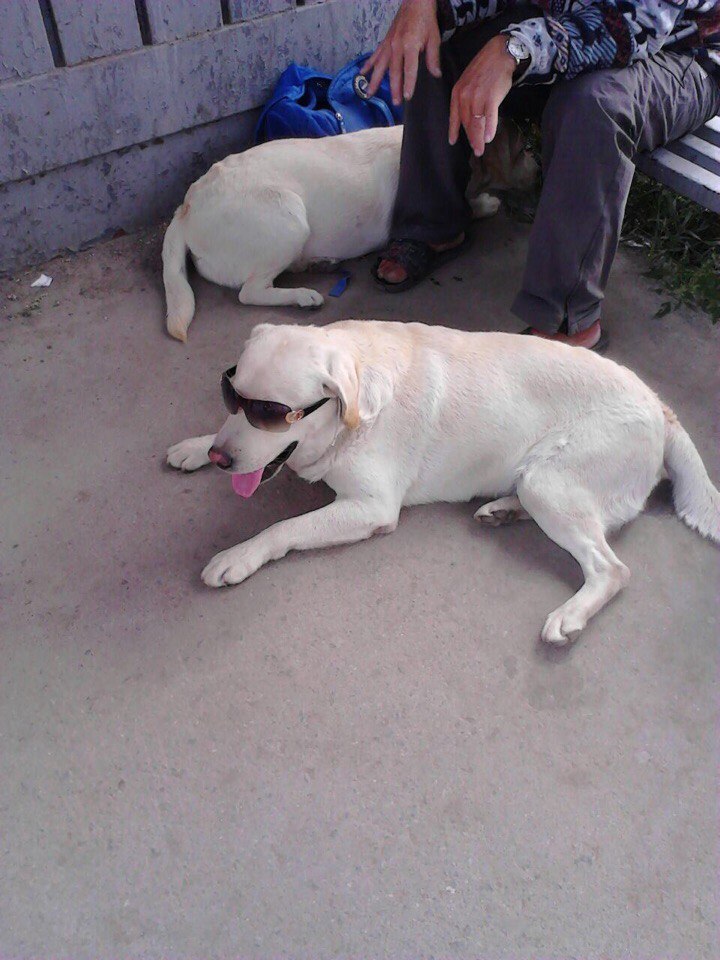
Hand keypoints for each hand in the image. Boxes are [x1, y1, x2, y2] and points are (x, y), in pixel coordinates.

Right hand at [362, 0, 440, 104]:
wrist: (415, 2)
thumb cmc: (426, 19)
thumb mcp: (434, 38)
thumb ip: (433, 57)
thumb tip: (435, 74)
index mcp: (410, 45)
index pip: (409, 69)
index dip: (408, 84)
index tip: (407, 97)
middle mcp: (397, 46)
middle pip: (394, 71)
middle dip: (394, 88)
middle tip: (395, 102)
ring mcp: (389, 44)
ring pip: (380, 66)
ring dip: (375, 81)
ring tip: (369, 93)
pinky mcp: (385, 41)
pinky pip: (375, 55)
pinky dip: (369, 64)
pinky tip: (362, 73)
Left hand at [449, 35, 515, 155]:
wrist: (499, 53)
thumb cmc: (484, 66)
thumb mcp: (467, 80)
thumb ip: (465, 96)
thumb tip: (467, 112)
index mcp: (457, 92)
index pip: (454, 116)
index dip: (453, 130)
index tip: (452, 141)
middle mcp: (465, 96)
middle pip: (466, 122)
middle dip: (471, 138)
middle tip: (475, 150)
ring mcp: (478, 97)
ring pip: (476, 123)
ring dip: (479, 139)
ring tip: (481, 149)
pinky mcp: (491, 97)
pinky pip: (489, 117)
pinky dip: (489, 129)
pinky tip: (489, 138)